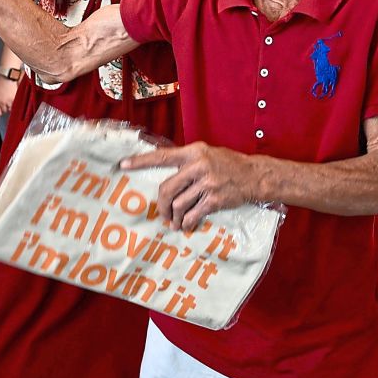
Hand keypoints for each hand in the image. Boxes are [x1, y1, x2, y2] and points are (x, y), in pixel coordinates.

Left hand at [0, 75, 17, 116]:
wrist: (6, 78)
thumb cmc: (0, 83)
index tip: (0, 111)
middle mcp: (2, 103)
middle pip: (4, 111)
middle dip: (5, 107)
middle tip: (6, 103)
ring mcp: (9, 101)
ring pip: (11, 109)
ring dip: (11, 105)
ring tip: (11, 100)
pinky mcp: (15, 99)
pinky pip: (15, 105)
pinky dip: (15, 103)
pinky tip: (14, 98)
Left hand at [120, 142, 257, 231]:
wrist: (254, 176)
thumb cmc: (228, 165)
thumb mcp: (207, 154)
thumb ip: (188, 162)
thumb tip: (167, 175)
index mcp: (193, 152)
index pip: (162, 156)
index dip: (141, 161)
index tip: (123, 165)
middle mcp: (198, 165)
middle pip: (167, 188)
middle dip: (161, 205)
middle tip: (161, 214)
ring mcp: (207, 182)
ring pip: (179, 204)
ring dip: (174, 217)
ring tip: (175, 223)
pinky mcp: (215, 198)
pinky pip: (193, 214)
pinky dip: (187, 222)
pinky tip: (187, 225)